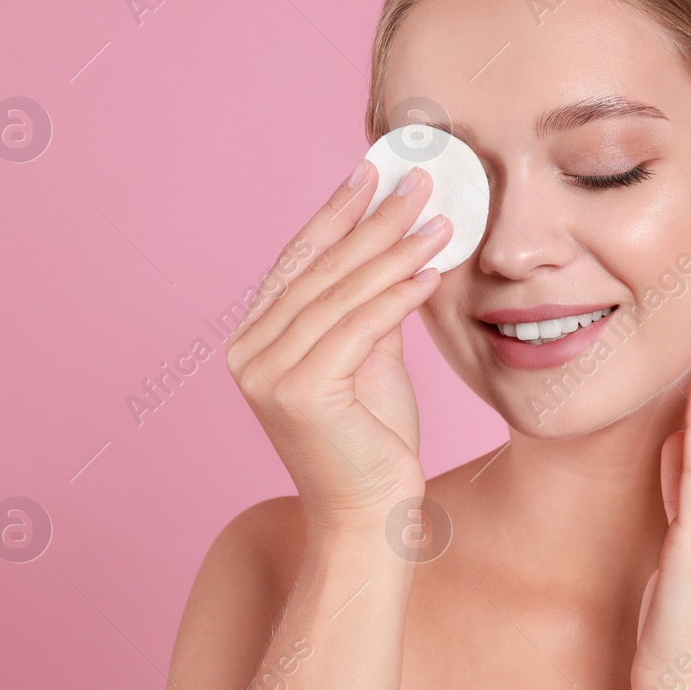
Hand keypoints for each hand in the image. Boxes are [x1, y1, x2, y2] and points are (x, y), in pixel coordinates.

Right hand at [224, 161, 453, 539]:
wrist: (370, 519)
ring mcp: (267, 373)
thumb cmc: (372, 443)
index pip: (301, 261)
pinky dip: (399, 294)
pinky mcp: (299, 392)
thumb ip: (368, 308)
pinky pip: (361, 327)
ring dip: (396, 250)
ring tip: (440, 219)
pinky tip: (432, 270)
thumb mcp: (369, 359)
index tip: (374, 171)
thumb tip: (393, 248)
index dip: (338, 213)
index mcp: (256, 339)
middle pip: (322, 269)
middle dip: (375, 220)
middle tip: (420, 181)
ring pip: (343, 293)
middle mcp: (249, 352)